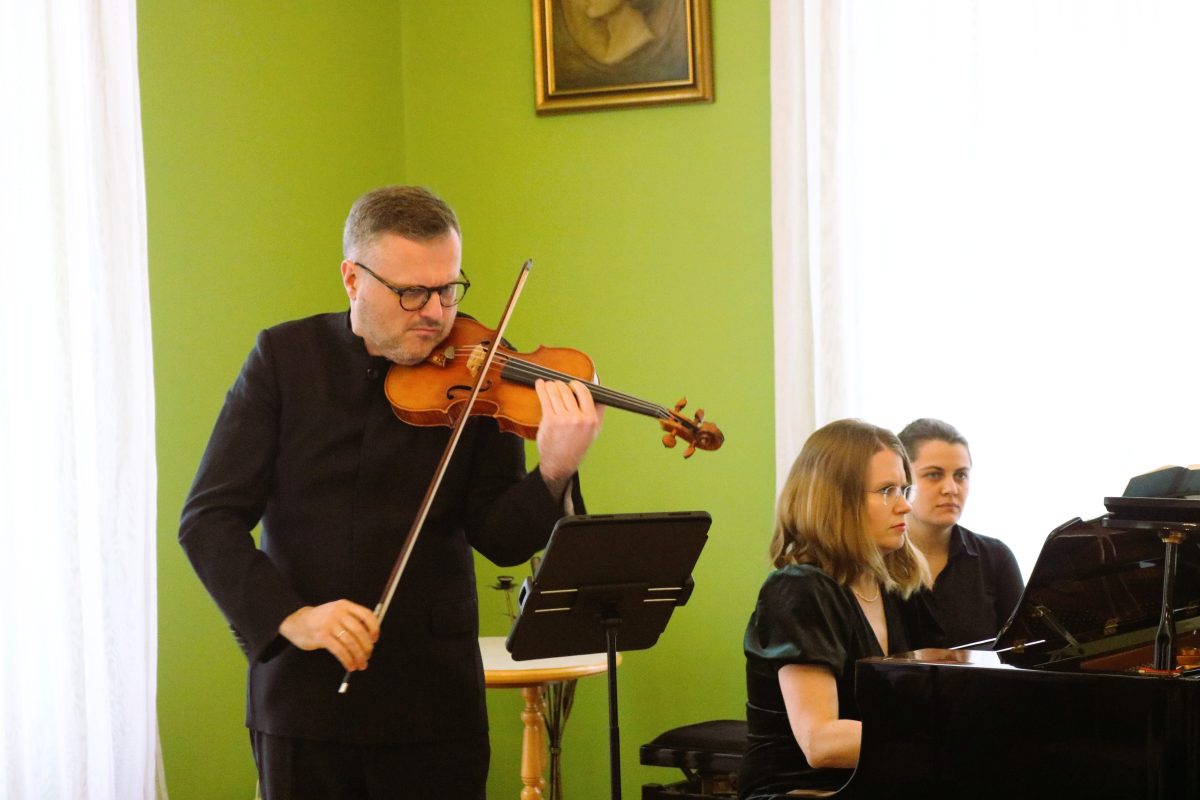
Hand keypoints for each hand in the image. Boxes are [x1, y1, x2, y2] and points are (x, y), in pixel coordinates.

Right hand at [279, 600, 379, 671]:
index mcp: (344, 605)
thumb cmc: (320, 620)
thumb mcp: (336, 613)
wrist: (296, 622)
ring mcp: (329, 624)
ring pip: (351, 642)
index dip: (374, 628)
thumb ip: (351, 620)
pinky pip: (340, 650)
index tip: (375, 639)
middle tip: (368, 656)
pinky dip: (347, 660)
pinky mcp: (322, 636)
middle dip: (366, 647)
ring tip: (361, 664)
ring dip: (358, 656)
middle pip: (360, 631)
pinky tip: (350, 665)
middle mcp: (338, 612)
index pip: (366, 614)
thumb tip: (369, 638)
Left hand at [534, 378, 603, 498]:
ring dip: (550, 385)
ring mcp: (562, 419)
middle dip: (561, 385)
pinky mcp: (549, 420)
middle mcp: (577, 418)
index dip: (576, 385)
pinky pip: (545, 399)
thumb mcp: (595, 431)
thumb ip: (599, 410)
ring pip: (555, 393)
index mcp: (590, 419)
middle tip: (557, 384)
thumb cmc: (577, 446)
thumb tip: (600, 391)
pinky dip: (541, 389)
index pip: (584, 392)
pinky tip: (540, 384)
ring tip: (548, 384)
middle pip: (568, 391)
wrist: (560, 463)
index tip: (572, 383)